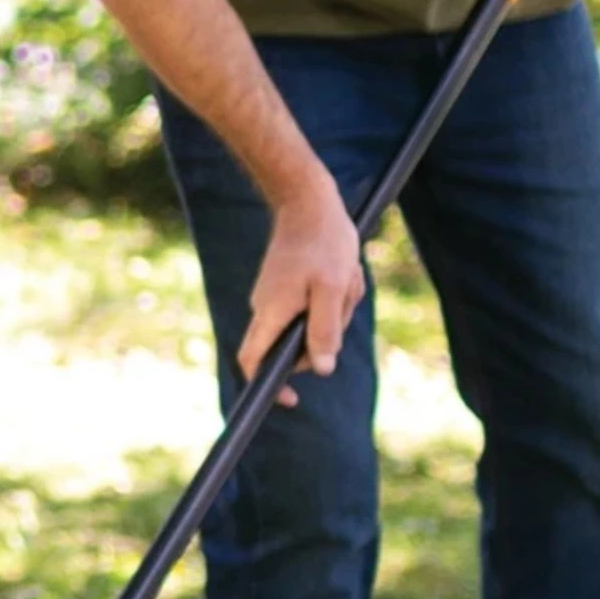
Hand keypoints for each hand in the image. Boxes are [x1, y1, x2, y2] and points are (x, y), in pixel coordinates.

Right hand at [239, 172, 364, 404]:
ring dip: (333, 312)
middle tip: (344, 302)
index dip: (267, 385)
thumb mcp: (333, 287)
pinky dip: (331, 299)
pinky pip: (310, 307)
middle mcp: (266, 309)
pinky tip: (340, 274)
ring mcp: (274, 298)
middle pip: (291, 347)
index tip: (290, 398)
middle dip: (324, 336)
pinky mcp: (285, 288)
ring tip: (345, 280)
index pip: (254, 362)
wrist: (308, 200)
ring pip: (306, 325)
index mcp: (271, 313)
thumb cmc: (323, 241)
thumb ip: (326, 329)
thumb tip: (322, 368)